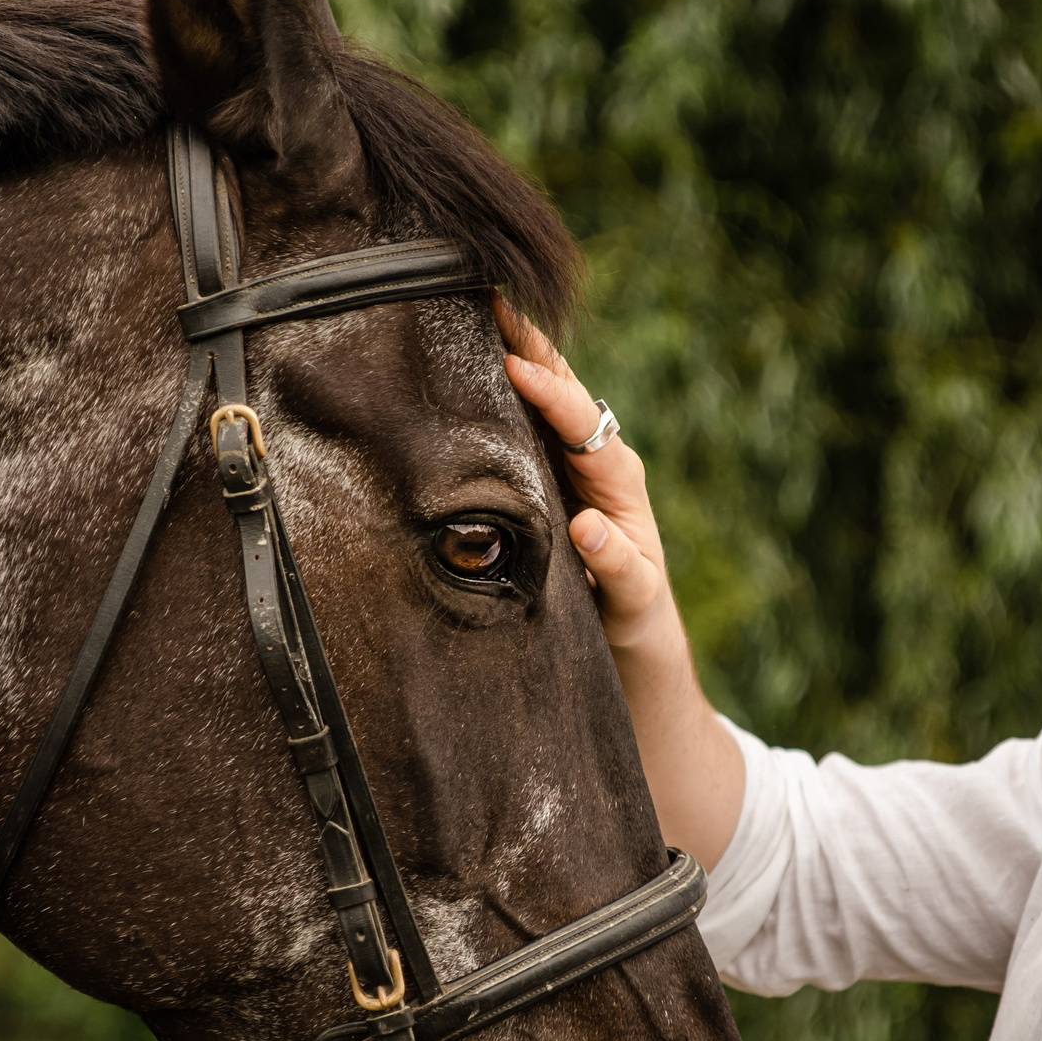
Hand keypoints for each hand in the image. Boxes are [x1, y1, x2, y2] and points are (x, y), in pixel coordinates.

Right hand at [495, 297, 677, 655]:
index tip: (514, 365)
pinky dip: (506, 383)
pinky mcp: (555, 465)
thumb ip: (615, 564)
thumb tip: (588, 527)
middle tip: (490, 299)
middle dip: (530, 344)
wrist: (633, 617)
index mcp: (618, 476)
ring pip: (547, 392)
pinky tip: (474, 358)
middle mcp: (599, 454)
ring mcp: (576, 456)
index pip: (581, 422)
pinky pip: (529, 416)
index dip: (549, 392)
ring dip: (516, 351)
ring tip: (477, 309)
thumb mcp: (631, 592)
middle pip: (565, 387)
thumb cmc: (632, 606)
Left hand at [497, 297, 742, 864]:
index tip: (470, 303)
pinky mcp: (648, 615)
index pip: (549, 415)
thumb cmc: (565, 651)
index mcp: (576, 498)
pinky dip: (611, 552)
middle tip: (500, 317)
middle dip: (544, 368)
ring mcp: (636, 557)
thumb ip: (484, 536)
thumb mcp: (517, 582)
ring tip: (532, 381)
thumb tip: (393, 493)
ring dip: (575, 428)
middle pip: (583, 424)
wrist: (643, 738)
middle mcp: (613, 513)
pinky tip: (587, 528)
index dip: (517, 359)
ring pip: (615, 478)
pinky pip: (633, 577)